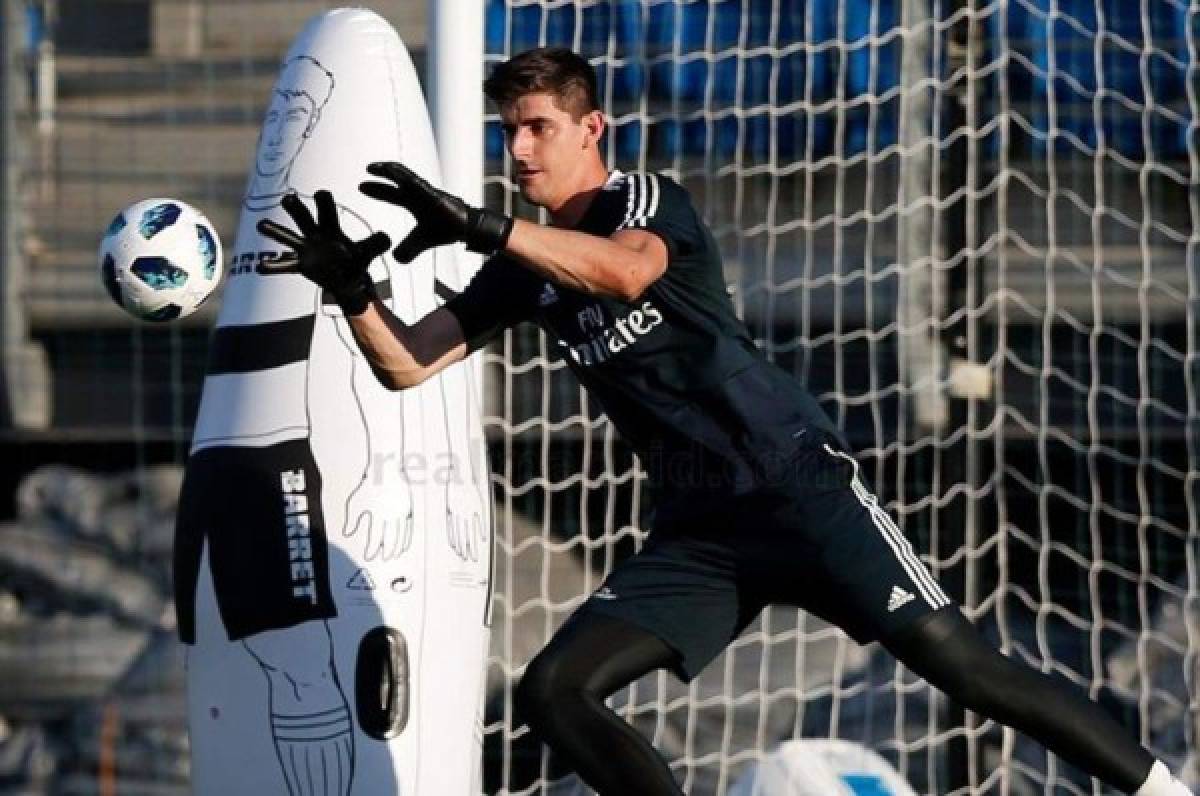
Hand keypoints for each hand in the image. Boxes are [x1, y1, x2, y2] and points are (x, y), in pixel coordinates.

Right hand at [256, 191, 390, 314]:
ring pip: (287, 236)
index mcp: (331, 227)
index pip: (325, 208)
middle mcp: (315, 234)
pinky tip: (260, 267)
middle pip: (302, 216)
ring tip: (261, 224)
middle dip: (296, 207)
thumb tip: (387, 239)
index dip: (323, 201)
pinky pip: (283, 265)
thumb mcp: (368, 252)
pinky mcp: (300, 264)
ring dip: (274, 230)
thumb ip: (376, 244)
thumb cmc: (356, 260)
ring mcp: (305, 249)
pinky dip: (272, 266)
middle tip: (288, 199)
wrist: (348, 279)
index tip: (322, 195)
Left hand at [344, 480, 414, 562]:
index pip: (375, 538)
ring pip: (401, 535)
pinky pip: (408, 528)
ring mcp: (401, 512)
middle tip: (384, 558)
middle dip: (387, 551)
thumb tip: (347, 534)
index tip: (369, 556)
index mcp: (378, 514)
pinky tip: (404, 545)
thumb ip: (351, 520)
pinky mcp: (408, 509)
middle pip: (391, 539)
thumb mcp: (355, 502)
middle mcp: (391, 515)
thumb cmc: (369, 486)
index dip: (372, 549)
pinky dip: (406, 538)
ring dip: (398, 547)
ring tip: (394, 555)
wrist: (386, 471)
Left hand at [359, 161, 512, 262]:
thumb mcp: (421, 241)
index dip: (377, 190)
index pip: (392, 194)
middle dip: (381, 175)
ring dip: (389, 171)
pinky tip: (390, 172)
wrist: (467, 229)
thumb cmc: (448, 229)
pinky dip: (402, 176)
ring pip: (404, 176)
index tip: (361, 187)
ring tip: (373, 168)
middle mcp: (419, 194)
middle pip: (396, 180)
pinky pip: (415, 182)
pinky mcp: (433, 194)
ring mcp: (426, 192)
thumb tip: (396, 259)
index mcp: (415, 202)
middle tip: (367, 170)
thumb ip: (409, 248)